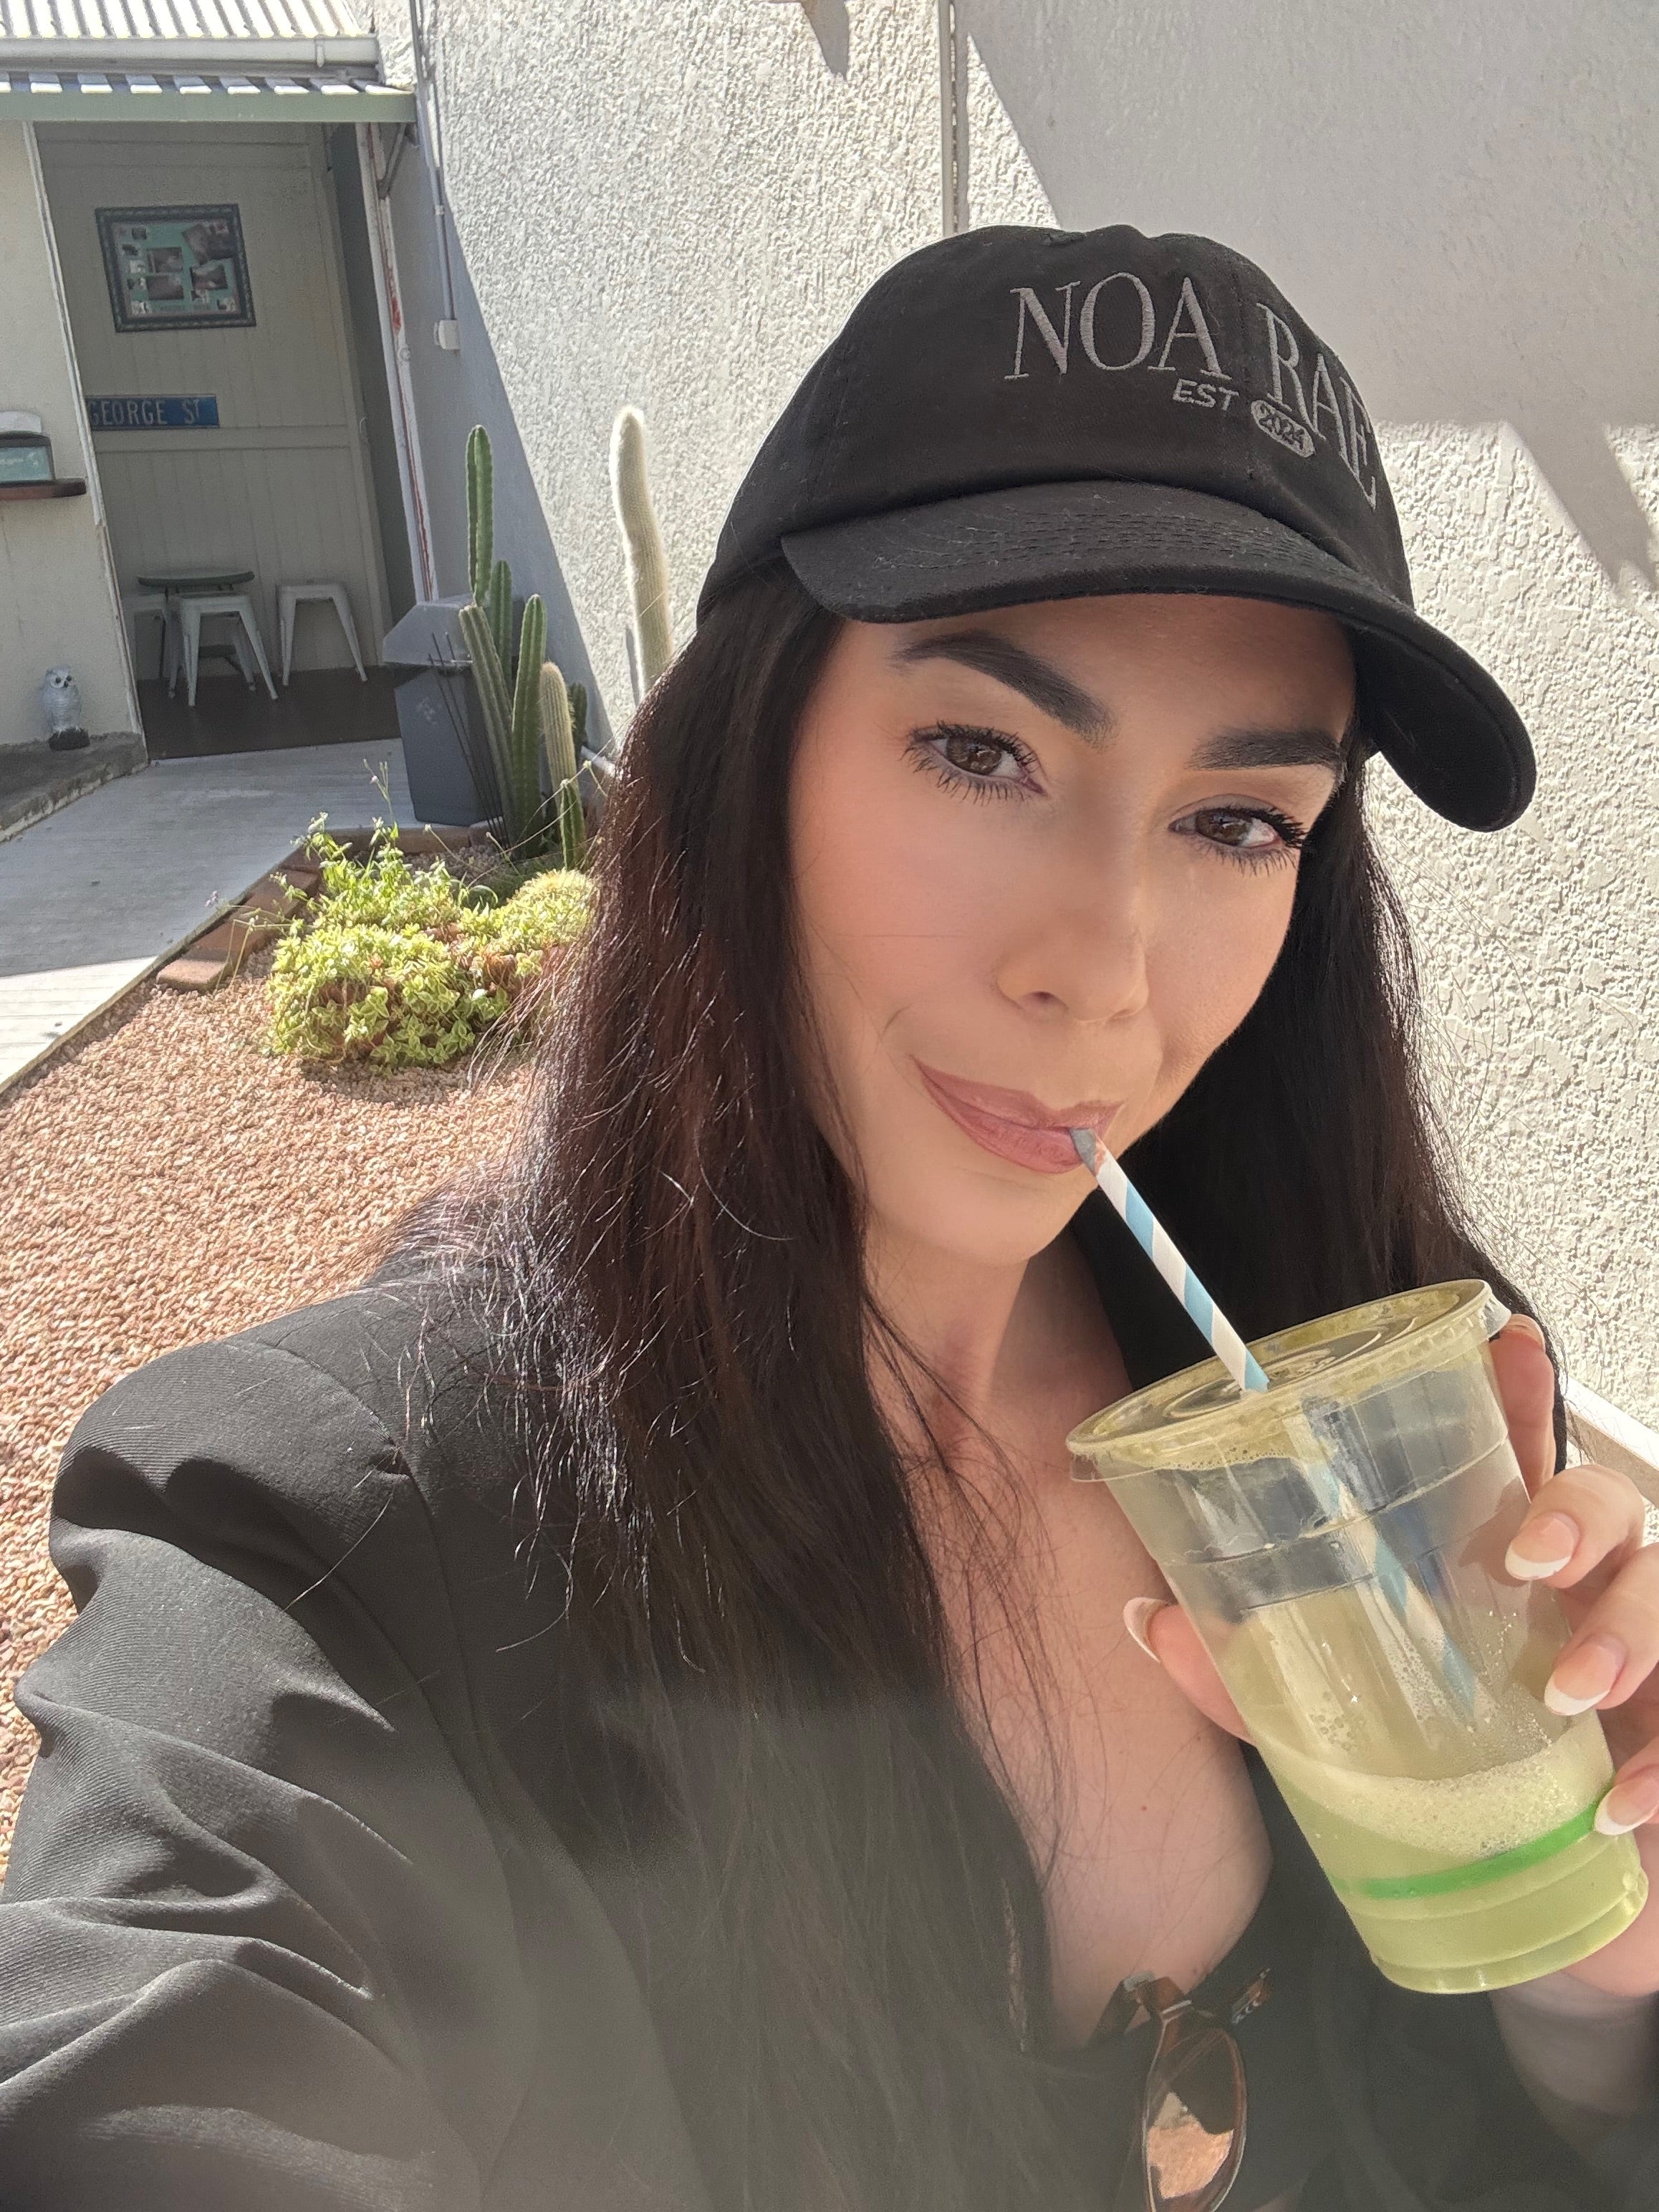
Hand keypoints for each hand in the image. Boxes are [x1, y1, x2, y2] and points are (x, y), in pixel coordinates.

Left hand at [1125, 1315, 1658, 1997]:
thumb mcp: (1342, 1738)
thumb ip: (1255, 1683)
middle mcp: (1588, 1598)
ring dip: (1626, 1634)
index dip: (1522, 1393)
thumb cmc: (1451, 1806)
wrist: (1547, 1934)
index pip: (1521, 1456)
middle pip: (1613, 1503)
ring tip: (1566, 1690)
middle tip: (1524, 1560)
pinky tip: (1614, 1806)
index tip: (1510, 1338)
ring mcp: (1652, 1665)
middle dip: (1579, 1512)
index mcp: (1507, 1572)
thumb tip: (1149, 1620)